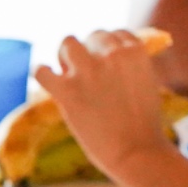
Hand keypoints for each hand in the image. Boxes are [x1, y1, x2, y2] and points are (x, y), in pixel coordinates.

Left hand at [33, 31, 175, 179]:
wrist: (137, 152)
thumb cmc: (144, 125)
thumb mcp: (146, 82)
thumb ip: (128, 66)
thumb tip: (103, 58)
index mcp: (135, 50)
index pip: (117, 34)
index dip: (109, 49)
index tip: (106, 63)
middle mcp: (111, 54)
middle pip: (93, 36)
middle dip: (90, 52)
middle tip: (88, 74)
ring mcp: (88, 71)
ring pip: (68, 44)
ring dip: (67, 56)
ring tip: (68, 73)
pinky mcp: (67, 91)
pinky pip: (42, 72)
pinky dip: (41, 72)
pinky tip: (45, 75)